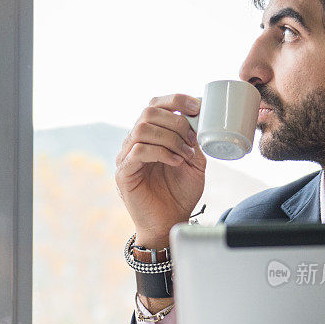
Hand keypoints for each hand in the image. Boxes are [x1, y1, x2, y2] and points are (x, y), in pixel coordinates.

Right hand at [115, 94, 206, 247]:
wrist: (169, 223)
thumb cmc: (179, 194)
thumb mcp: (195, 162)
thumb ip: (195, 141)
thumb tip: (201, 118)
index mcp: (151, 135)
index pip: (156, 104)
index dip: (176, 100)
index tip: (198, 107)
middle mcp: (135, 142)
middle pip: (149, 112)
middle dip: (175, 121)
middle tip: (191, 138)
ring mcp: (126, 156)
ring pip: (142, 128)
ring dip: (170, 138)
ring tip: (185, 154)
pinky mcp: (123, 173)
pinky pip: (138, 151)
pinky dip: (161, 152)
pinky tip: (175, 162)